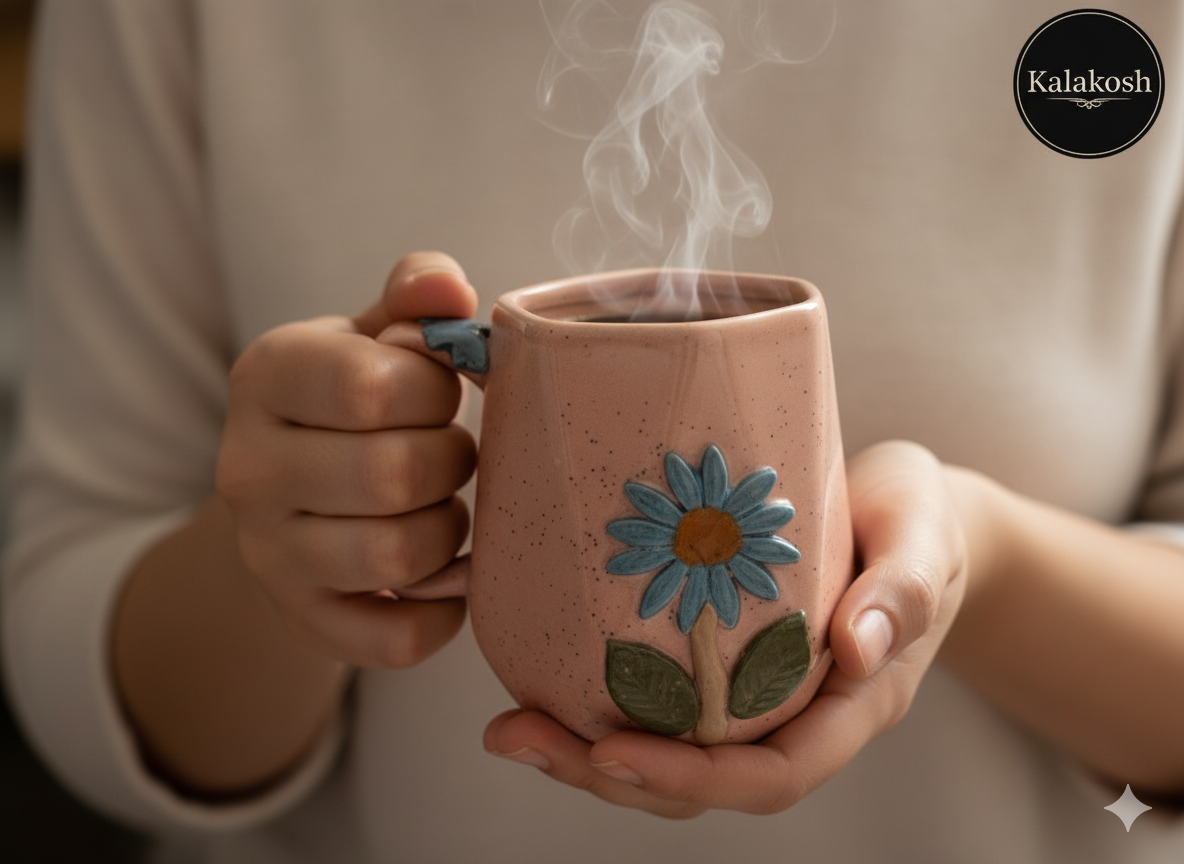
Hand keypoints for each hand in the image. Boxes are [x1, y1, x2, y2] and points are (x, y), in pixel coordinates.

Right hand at [216, 252, 478, 667]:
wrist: (290, 489)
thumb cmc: (354, 396)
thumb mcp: (374, 330)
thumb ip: (416, 295)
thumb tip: (449, 292)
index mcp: (267, 375)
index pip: (374, 385)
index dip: (435, 390)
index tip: (437, 391)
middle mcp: (248, 467)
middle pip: (394, 474)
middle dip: (453, 460)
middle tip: (450, 453)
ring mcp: (268, 552)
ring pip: (399, 556)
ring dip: (450, 530)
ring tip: (443, 506)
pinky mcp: (301, 619)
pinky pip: (395, 639)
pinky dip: (442, 614)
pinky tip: (446, 576)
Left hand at [483, 440, 969, 816]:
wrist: (910, 513)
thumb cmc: (922, 522)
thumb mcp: (927, 537)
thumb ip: (906, 588)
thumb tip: (858, 649)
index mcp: (852, 706)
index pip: (772, 773)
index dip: (692, 779)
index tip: (612, 752)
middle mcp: (798, 716)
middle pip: (702, 782)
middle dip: (607, 775)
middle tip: (515, 737)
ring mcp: (758, 694)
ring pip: (671, 752)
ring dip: (585, 752)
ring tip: (509, 726)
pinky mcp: (723, 658)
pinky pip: (660, 701)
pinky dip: (599, 702)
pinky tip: (540, 679)